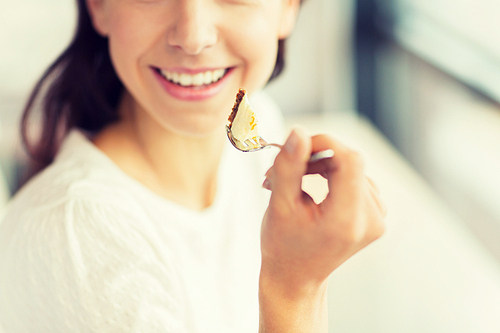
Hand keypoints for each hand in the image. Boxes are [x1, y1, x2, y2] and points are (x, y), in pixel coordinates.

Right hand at [260, 128, 385, 289]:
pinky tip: (311, 187)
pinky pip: (356, 179)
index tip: (297, 147)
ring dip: (320, 167)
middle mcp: (370, 220)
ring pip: (351, 168)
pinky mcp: (375, 216)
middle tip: (281, 170)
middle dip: (314, 158)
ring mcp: (376, 219)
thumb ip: (289, 167)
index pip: (350, 161)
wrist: (296, 276)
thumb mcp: (280, 205)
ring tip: (292, 182)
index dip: (324, 144)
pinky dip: (331, 176)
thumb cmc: (283, 246)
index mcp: (347, 220)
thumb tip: (298, 132)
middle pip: (349, 162)